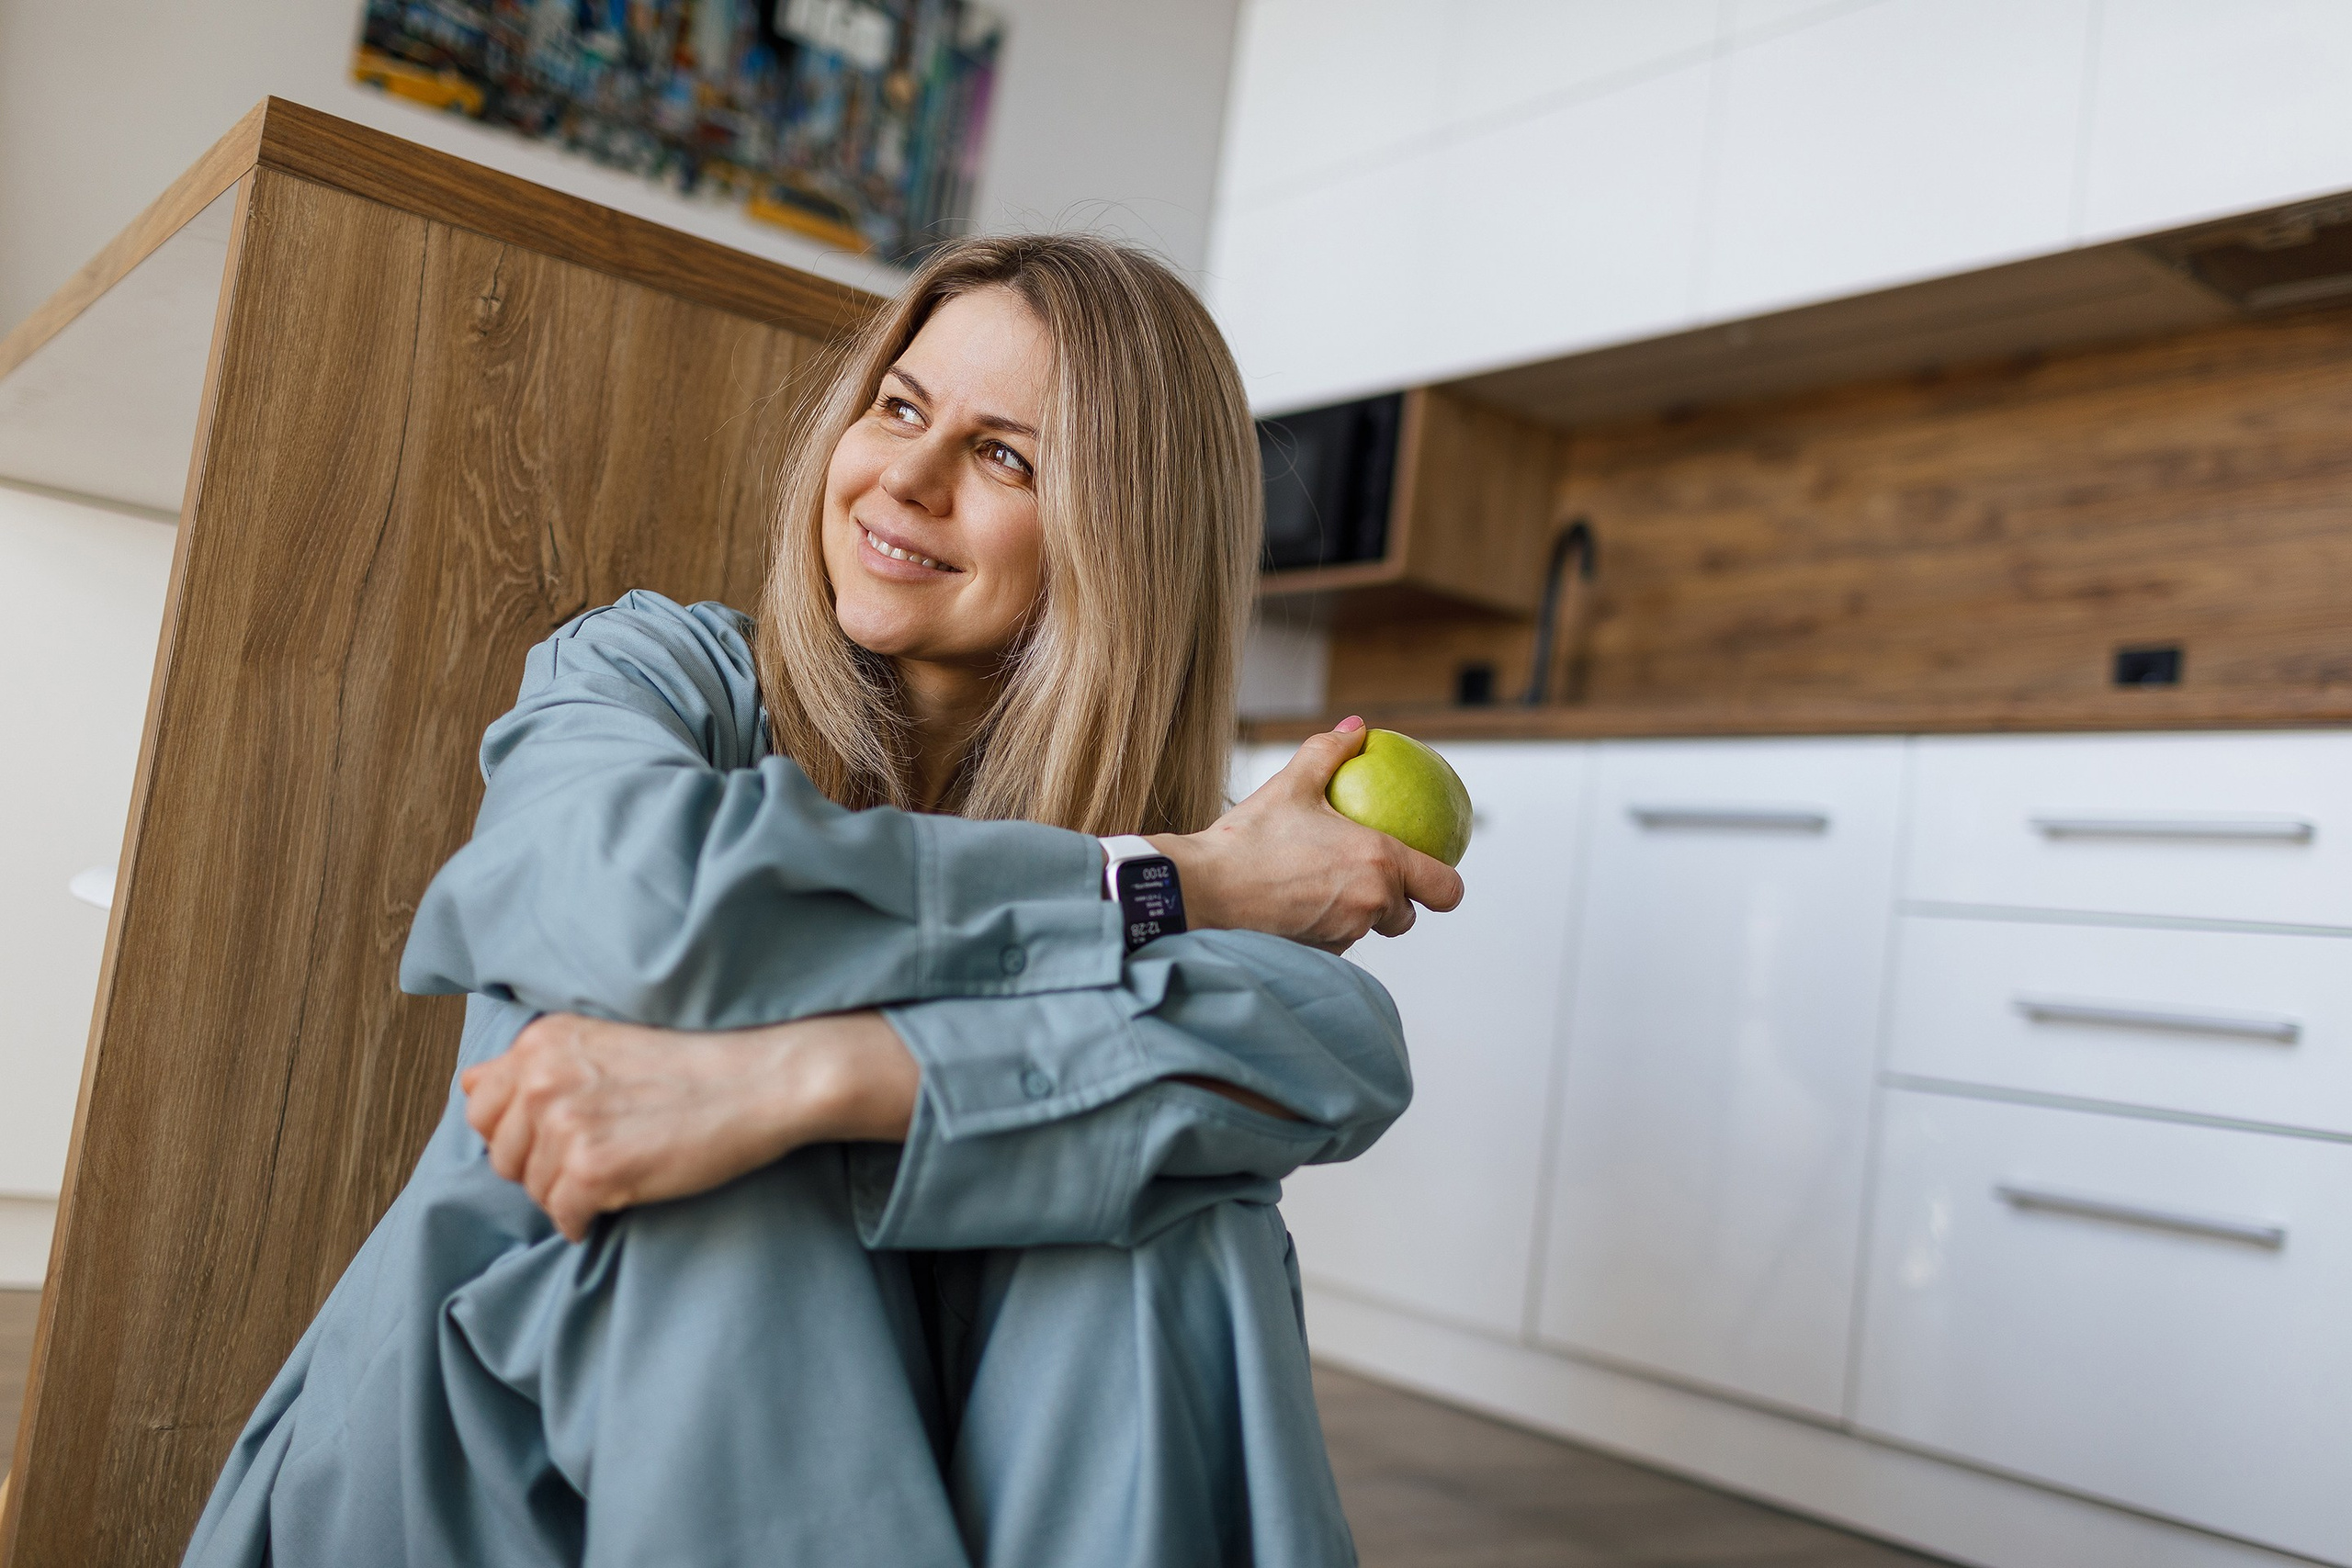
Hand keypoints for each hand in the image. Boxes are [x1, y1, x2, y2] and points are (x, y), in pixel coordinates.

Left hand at [460, 1010, 917, 1240]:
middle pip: (501, 1153)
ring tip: (615, 1178)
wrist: (760, 1080)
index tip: (558, 1136)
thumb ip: (538, 1064)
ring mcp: (566, 1124)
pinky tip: (618, 1202)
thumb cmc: (694, 1062)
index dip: (518, 1130)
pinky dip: (585, 1221)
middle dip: (539, 1166)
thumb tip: (470, 1086)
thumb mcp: (603, 1042)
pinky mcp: (593, 1169)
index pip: (481, 1103)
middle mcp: (543, 1077)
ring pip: (532, 1189)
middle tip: (593, 1161)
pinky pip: (563, 1217)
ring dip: (567, 1194)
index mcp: (543, 1041)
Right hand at [1156, 716, 1464, 953]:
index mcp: (1379, 860)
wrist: (1204, 890)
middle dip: (1394, 902)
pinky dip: (1324, 928)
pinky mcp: (1319, 956)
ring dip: (1355, 914)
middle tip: (1364, 877)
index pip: (1445, 887)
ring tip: (1321, 887)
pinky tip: (1296, 907)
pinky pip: (1335, 943)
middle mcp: (1372, 902)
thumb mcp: (1292, 784)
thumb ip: (1330, 751)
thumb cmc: (1249, 838)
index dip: (1446, 885)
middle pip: (1406, 916)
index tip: (1434, 877)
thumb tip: (1357, 727)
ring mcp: (1347, 934)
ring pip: (1367, 929)